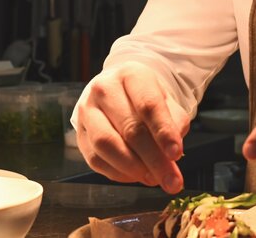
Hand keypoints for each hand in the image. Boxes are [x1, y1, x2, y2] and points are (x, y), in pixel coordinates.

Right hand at [75, 61, 190, 193]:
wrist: (120, 92)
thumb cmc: (147, 99)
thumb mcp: (167, 102)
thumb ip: (174, 125)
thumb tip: (173, 155)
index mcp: (131, 75)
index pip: (148, 105)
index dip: (163, 132)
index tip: (177, 154)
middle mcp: (104, 89)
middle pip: (129, 128)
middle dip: (154, 159)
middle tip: (172, 181)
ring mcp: (87, 111)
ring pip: (107, 145)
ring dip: (134, 168)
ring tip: (154, 178)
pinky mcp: (79, 134)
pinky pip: (96, 160)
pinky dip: (119, 173)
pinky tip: (136, 175)